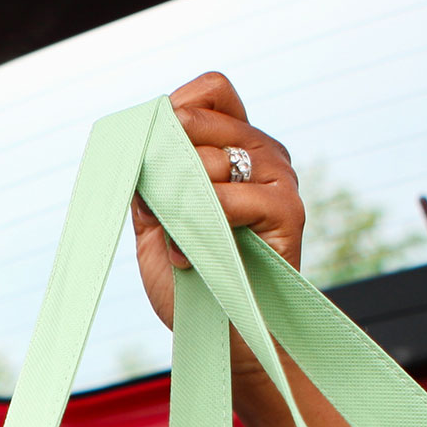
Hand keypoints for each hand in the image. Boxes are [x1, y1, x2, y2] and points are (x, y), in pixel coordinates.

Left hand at [131, 70, 304, 355]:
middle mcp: (265, 153)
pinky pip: (230, 196)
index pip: (211, 91)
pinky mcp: (288, 211)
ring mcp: (281, 178)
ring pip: (210, 159)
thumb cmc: (190, 279)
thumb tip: (137, 142)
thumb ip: (149, 178)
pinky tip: (191, 256)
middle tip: (164, 212)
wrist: (219, 334)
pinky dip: (199, 225)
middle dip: (165, 165)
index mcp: (238, 145)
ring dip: (178, 204)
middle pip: (201, 119)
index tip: (155, 155)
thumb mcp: (156, 220)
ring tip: (180, 243)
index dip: (176, 111)